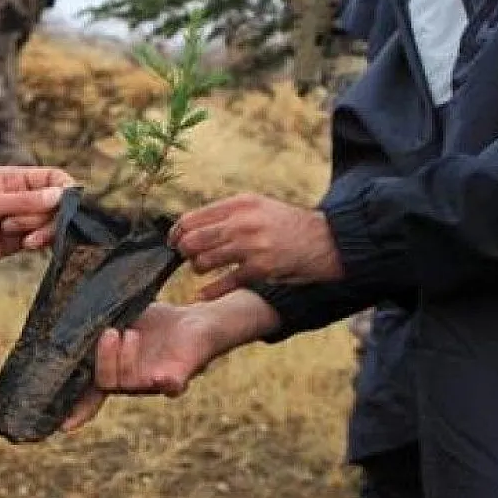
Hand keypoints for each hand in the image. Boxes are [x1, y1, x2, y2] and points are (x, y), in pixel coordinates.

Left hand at [0, 166, 72, 270]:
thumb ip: (23, 202)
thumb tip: (59, 195)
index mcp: (13, 179)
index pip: (53, 178)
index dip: (66, 190)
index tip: (66, 207)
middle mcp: (21, 197)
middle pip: (57, 203)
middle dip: (47, 217)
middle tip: (20, 227)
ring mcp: (21, 219)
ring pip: (51, 223)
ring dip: (42, 232)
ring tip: (22, 241)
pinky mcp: (19, 240)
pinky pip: (41, 239)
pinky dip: (41, 244)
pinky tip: (28, 247)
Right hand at [62, 293, 279, 430]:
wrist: (196, 320)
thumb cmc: (157, 323)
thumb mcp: (122, 318)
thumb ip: (99, 322)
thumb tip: (68, 311)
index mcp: (115, 370)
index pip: (90, 391)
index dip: (76, 407)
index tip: (62, 426)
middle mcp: (131, 382)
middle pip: (105, 383)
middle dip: (104, 359)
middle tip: (110, 332)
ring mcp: (153, 383)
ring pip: (128, 383)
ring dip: (125, 358)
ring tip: (131, 333)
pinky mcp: (178, 377)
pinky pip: (171, 387)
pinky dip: (164, 383)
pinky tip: (159, 376)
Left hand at [170, 195, 342, 299]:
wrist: (324, 240)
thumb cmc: (285, 224)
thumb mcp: (257, 206)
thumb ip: (227, 213)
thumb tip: (190, 226)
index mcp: (239, 204)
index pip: (192, 218)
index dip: (177, 232)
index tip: (173, 241)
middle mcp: (243, 222)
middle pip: (193, 239)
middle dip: (184, 251)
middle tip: (186, 257)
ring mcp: (252, 246)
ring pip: (205, 260)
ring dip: (197, 268)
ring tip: (200, 269)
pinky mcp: (261, 269)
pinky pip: (225, 282)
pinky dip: (210, 290)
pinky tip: (203, 294)